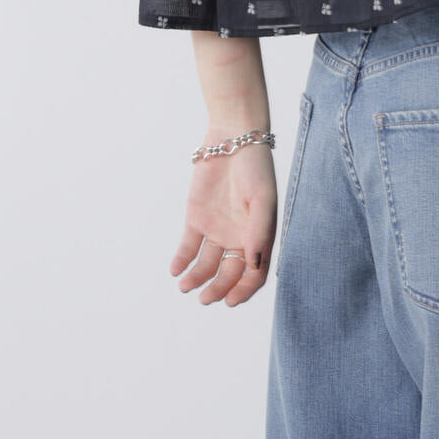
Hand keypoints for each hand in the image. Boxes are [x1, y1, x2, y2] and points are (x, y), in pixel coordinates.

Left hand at [170, 136, 277, 306]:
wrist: (233, 138)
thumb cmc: (255, 168)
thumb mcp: (262, 199)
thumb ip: (259, 232)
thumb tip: (254, 265)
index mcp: (259, 237)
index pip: (254, 274)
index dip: (244, 290)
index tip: (230, 301)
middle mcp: (239, 237)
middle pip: (229, 274)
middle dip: (218, 289)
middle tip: (205, 299)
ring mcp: (217, 229)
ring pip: (207, 264)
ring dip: (197, 278)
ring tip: (185, 287)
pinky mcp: (197, 219)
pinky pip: (189, 246)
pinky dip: (182, 260)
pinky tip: (176, 269)